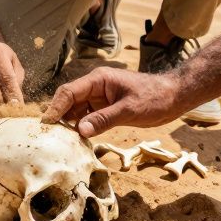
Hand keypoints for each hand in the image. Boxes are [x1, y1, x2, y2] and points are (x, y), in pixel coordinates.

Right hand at [42, 68, 183, 136]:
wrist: (174, 97)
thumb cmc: (154, 98)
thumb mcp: (129, 110)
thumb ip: (104, 119)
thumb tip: (80, 131)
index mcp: (98, 79)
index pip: (69, 92)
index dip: (56, 107)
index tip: (46, 124)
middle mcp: (96, 87)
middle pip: (69, 100)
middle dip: (59, 116)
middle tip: (48, 135)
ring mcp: (100, 98)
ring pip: (77, 110)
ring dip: (69, 124)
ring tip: (59, 141)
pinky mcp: (106, 108)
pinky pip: (88, 117)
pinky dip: (82, 128)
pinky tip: (77, 141)